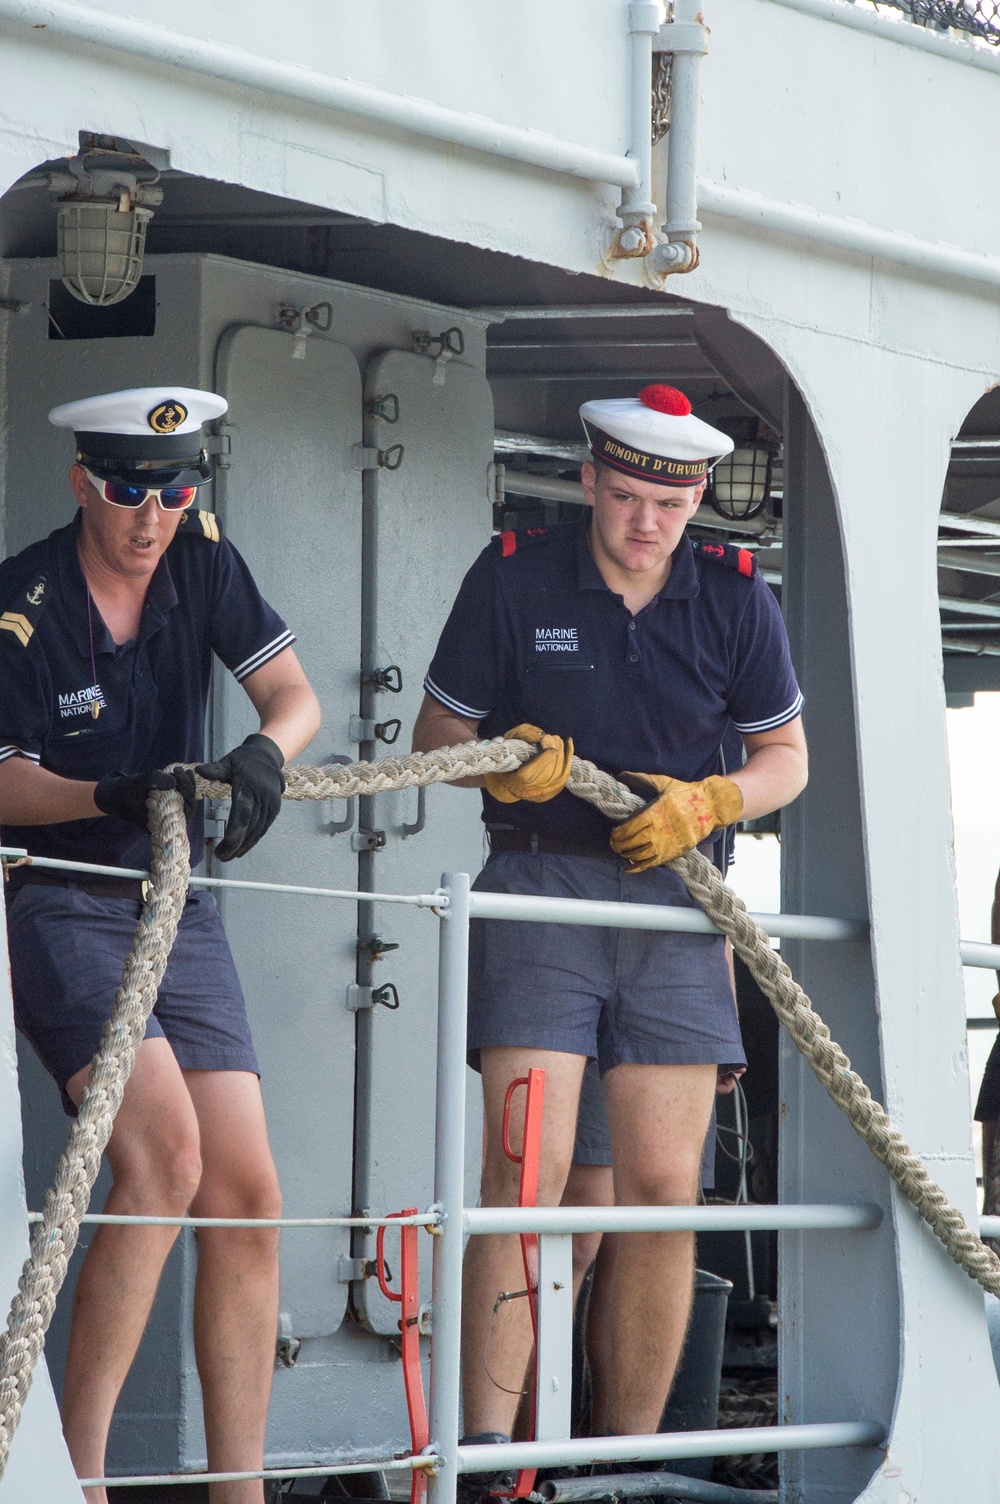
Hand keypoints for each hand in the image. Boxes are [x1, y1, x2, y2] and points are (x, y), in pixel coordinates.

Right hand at [94, 768, 196, 831]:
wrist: (115, 795)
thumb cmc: (124, 791)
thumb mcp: (135, 783)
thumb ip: (153, 780)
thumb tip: (174, 782)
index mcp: (158, 825)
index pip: (182, 814)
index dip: (186, 794)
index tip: (177, 775)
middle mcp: (166, 823)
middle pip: (188, 808)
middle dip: (187, 787)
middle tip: (179, 771)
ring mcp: (168, 815)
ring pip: (186, 803)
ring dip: (188, 786)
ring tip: (183, 770)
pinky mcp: (167, 807)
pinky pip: (182, 799)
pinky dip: (184, 786)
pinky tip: (185, 773)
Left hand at [196, 733, 284, 860]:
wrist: (267, 756)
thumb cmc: (242, 760)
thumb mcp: (227, 762)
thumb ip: (215, 770)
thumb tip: (199, 770)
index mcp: (250, 787)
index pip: (242, 816)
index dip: (232, 836)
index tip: (220, 850)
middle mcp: (264, 797)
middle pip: (249, 828)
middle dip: (235, 846)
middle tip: (221, 857)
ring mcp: (272, 804)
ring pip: (257, 831)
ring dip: (244, 846)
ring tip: (230, 856)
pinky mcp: (275, 809)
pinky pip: (263, 828)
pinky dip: (253, 839)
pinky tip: (242, 848)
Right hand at [483, 723, 573, 804]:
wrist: (509, 778)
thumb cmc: (509, 754)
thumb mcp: (509, 739)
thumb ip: (523, 734)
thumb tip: (541, 735)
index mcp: (515, 780)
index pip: (530, 774)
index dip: (543, 757)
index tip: (546, 739)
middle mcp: (529, 791)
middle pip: (549, 772)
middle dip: (554, 750)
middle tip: (550, 737)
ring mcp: (543, 793)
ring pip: (559, 773)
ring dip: (561, 752)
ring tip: (555, 740)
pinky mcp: (553, 791)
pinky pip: (565, 775)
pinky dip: (569, 758)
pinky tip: (568, 743)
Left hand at [609, 772, 743, 872]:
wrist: (710, 806)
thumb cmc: (685, 793)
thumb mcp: (663, 783)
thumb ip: (641, 779)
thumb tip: (621, 774)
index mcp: (655, 813)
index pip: (629, 828)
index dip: (617, 834)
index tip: (612, 834)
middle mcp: (660, 830)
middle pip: (632, 843)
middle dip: (619, 845)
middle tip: (613, 844)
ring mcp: (668, 843)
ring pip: (640, 855)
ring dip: (627, 855)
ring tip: (622, 852)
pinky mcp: (675, 852)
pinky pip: (653, 863)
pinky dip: (639, 867)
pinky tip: (630, 867)